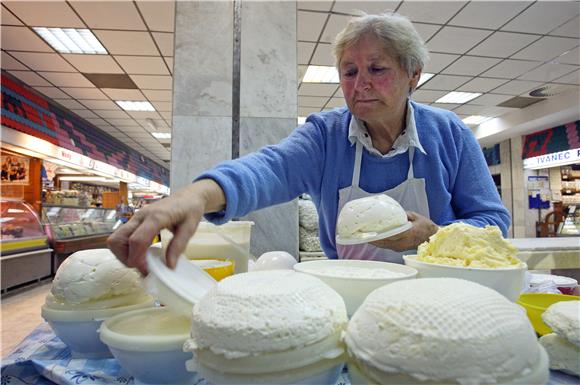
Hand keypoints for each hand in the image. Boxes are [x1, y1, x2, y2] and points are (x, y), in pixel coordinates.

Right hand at [107, 179, 224, 274]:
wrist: (188, 196)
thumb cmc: (190, 209)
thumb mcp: (190, 228)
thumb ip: (178, 246)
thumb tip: (169, 266)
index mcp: (156, 217)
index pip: (136, 240)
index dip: (137, 259)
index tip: (147, 271)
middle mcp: (141, 216)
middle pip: (117, 240)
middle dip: (125, 258)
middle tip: (143, 266)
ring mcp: (136, 218)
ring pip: (115, 239)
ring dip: (124, 254)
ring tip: (142, 261)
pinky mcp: (135, 221)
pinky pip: (122, 237)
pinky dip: (127, 249)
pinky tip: (142, 253)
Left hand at [370, 211, 437, 251]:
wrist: (432, 237)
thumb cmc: (424, 225)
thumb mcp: (414, 216)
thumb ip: (402, 215)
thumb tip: (391, 212)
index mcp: (408, 233)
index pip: (391, 234)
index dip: (379, 234)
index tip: (369, 232)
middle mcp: (403, 242)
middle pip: (384, 242)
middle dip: (372, 238)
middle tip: (362, 234)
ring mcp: (400, 247)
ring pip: (384, 245)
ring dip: (374, 241)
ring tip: (364, 236)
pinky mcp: (398, 249)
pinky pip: (386, 246)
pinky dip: (378, 243)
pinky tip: (372, 239)